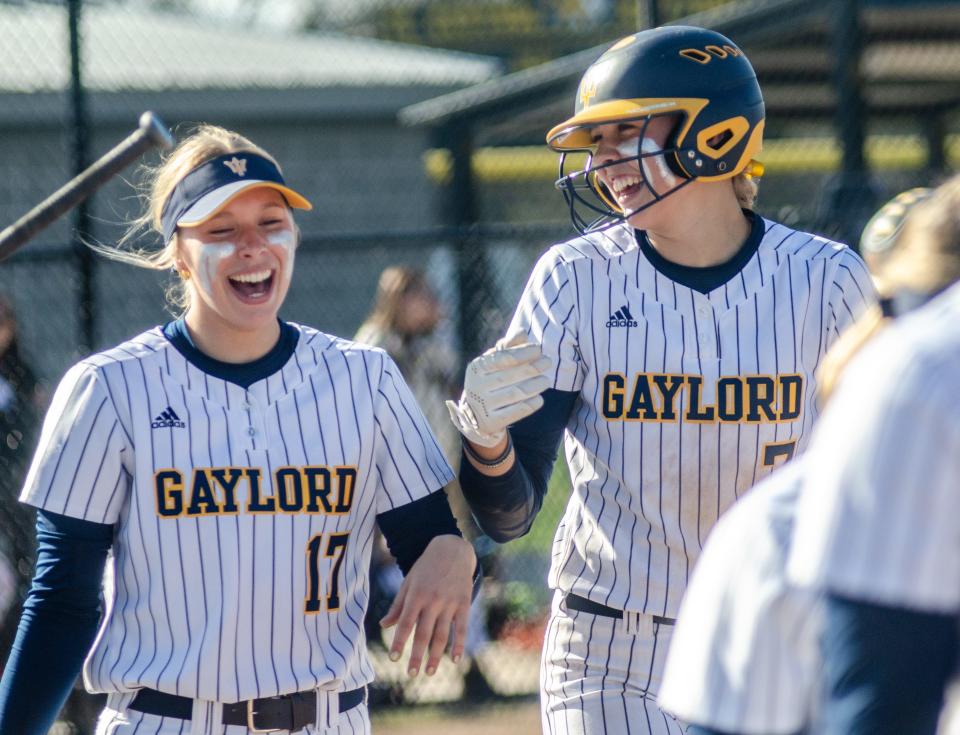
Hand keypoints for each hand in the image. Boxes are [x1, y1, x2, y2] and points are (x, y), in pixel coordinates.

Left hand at [380, 535, 475, 676]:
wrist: (452, 549)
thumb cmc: (426, 567)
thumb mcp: (409, 582)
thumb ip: (398, 605)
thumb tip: (384, 625)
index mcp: (416, 594)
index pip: (405, 623)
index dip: (399, 642)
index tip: (393, 658)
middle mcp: (433, 600)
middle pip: (423, 633)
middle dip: (416, 655)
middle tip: (411, 674)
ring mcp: (450, 603)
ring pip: (441, 635)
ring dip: (435, 656)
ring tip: (428, 672)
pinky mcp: (464, 604)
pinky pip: (461, 628)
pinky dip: (458, 645)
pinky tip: (454, 660)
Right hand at [446, 335, 552, 447]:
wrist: (475, 414)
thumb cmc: (490, 379)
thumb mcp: (494, 361)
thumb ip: (509, 346)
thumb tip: (523, 332)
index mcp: (477, 367)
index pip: (503, 358)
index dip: (523, 352)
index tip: (539, 349)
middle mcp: (477, 386)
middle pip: (510, 375)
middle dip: (533, 367)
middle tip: (547, 362)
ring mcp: (483, 405)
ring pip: (515, 393)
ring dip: (535, 385)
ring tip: (546, 381)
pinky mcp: (491, 421)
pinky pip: (515, 412)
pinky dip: (530, 405)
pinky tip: (539, 399)